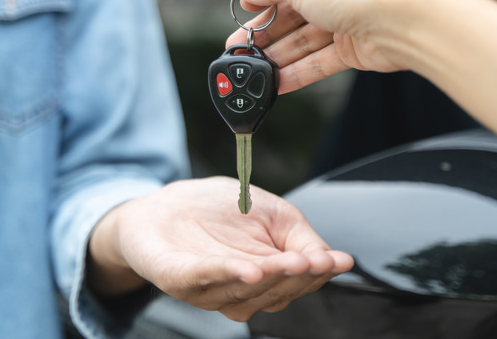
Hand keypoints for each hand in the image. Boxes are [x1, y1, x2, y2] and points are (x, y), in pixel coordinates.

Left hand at [88, 177, 352, 320]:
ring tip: (290, 263)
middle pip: (275, 292)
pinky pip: (205, 278)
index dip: (317, 272)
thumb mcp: (272, 214)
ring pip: (245, 291)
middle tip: (314, 260)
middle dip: (297, 276)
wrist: (162, 204)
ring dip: (270, 277)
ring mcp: (207, 288)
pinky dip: (228, 273)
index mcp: (265, 276)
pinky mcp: (177, 277)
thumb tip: (335, 259)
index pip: (298, 282)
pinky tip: (250, 268)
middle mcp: (238, 290)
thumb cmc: (216, 209)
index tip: (335, 260)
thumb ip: (302, 237)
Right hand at [225, 0, 429, 93]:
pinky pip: (319, 60)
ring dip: (278, 54)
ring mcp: (347, 15)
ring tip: (253, 70)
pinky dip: (298, 71)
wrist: (402, 22)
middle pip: (292, 8)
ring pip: (304, 37)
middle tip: (240, 46)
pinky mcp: (354, 46)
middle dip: (265, 29)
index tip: (247, 5)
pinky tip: (277, 82)